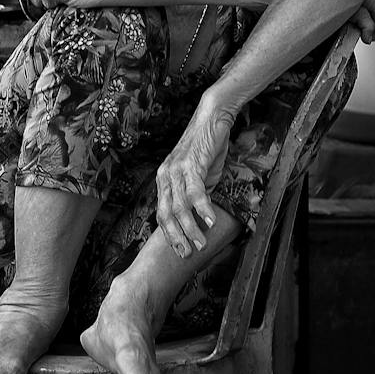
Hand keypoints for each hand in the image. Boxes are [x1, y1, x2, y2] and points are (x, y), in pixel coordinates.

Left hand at [153, 104, 233, 258]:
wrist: (212, 118)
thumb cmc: (206, 148)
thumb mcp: (199, 176)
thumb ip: (195, 194)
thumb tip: (200, 216)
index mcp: (164, 180)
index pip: (162, 212)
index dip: (169, 233)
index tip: (179, 250)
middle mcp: (165, 176)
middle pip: (166, 213)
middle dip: (176, 237)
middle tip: (186, 255)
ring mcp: (176, 170)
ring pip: (180, 206)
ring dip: (190, 228)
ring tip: (201, 244)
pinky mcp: (192, 164)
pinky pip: (195, 192)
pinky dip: (202, 208)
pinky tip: (210, 221)